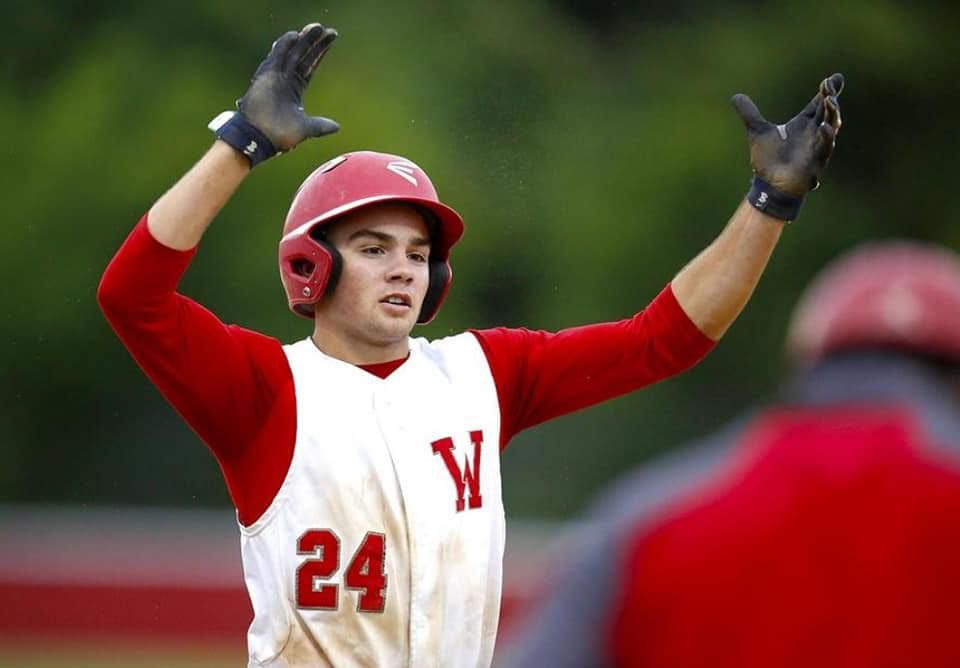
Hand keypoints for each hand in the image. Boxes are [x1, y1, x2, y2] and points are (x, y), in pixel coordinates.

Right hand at [237, 23, 340, 151]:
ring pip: (291, 53)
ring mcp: (275, 76)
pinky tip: (294, 36)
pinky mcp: (265, 76)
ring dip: (302, 40)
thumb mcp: (305, 128)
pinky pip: (275, 57)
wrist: (260, 138)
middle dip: (314, 42)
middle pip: (302, 55)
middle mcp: (285, 79)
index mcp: (295, 88)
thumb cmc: (279, 136)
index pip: (310, 66)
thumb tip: (337, 127)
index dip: (320, 53)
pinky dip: (284, 46)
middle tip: (326, 30)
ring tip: (316, 28)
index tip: (331, 40)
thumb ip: (320, 125)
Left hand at [732, 73, 843, 195]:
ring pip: (831, 126)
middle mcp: (814, 133)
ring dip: (832, 113)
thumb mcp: (757, 132)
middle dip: (830, 97)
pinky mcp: (816, 162)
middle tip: (829, 84)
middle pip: (828, 111)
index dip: (827, 90)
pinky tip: (825, 127)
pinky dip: (826, 138)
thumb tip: (736, 96)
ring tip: (830, 99)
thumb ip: (749, 114)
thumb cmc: (768, 160)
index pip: (819, 103)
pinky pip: (824, 148)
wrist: (768, 185)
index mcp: (804, 123)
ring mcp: (817, 147)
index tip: (834, 76)